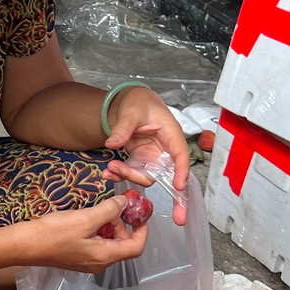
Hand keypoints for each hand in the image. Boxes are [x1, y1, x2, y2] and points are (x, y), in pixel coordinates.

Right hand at [23, 196, 148, 272]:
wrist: (25, 245)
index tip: (140, 212)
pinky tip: (88, 216)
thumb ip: (110, 210)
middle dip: (124, 223)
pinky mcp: (77, 256)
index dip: (142, 229)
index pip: (136, 247)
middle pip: (123, 244)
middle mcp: (99, 263)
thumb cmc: (54, 234)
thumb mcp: (86, 218)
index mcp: (105, 257)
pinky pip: (96, 242)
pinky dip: (98, 228)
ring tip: (100, 208)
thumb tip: (125, 203)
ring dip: (110, 224)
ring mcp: (88, 261)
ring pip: (109, 242)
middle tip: (116, 205)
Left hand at [103, 86, 190, 224]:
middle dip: (156, 188)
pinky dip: (120, 176)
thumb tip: (113, 143)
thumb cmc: (138, 102)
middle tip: (134, 186)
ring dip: (128, 177)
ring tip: (111, 169)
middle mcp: (165, 150)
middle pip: (166, 174)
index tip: (179, 187)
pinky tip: (108, 173)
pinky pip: (134, 174)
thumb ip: (122, 127)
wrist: (129, 102)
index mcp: (171, 134)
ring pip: (147, 177)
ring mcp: (153, 158)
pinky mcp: (141, 161)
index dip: (181, 172)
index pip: (180, 155)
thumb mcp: (131, 110)